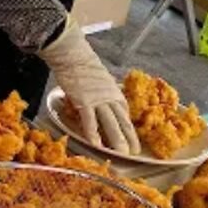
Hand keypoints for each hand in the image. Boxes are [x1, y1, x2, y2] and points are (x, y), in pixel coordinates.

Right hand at [38, 21, 140, 154]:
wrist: (73, 54)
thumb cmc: (82, 63)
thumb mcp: (99, 77)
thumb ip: (102, 90)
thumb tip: (99, 98)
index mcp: (113, 91)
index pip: (124, 112)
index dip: (128, 126)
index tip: (132, 138)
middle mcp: (110, 97)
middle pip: (122, 120)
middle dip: (130, 137)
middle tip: (135, 151)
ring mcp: (98, 100)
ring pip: (111, 123)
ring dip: (117, 139)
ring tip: (122, 153)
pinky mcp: (84, 102)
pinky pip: (90, 121)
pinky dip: (94, 134)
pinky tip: (97, 145)